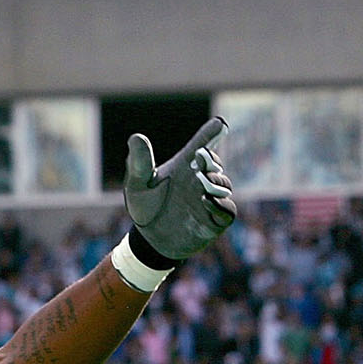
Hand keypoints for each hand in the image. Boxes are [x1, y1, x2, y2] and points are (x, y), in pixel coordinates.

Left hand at [123, 117, 235, 261]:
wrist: (149, 240)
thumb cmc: (145, 206)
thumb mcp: (138, 184)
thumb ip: (139, 162)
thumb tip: (135, 137)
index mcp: (185, 166)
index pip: (202, 145)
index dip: (211, 134)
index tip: (220, 123)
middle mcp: (201, 180)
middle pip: (214, 165)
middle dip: (211, 160)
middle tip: (201, 156)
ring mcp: (211, 199)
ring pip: (224, 186)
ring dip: (216, 182)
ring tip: (202, 180)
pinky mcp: (216, 220)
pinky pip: (227, 211)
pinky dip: (220, 205)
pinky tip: (206, 199)